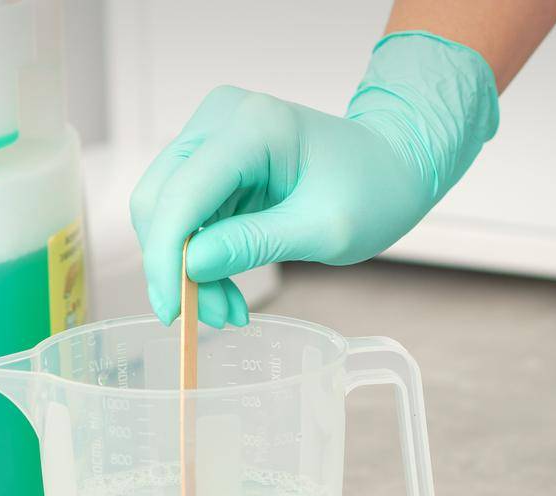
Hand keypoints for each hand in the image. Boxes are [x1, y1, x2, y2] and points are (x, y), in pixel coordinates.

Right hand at [130, 33, 497, 328]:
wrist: (394, 166)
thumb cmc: (374, 190)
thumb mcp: (324, 230)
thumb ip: (255, 244)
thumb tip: (189, 266)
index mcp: (253, 126)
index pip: (183, 193)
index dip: (167, 256)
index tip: (173, 310)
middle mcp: (222, 119)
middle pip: (161, 198)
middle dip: (174, 266)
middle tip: (205, 317)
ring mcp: (214, 136)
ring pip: (168, 211)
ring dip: (187, 269)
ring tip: (228, 310)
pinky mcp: (215, 160)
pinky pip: (188, 215)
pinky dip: (200, 258)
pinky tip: (227, 289)